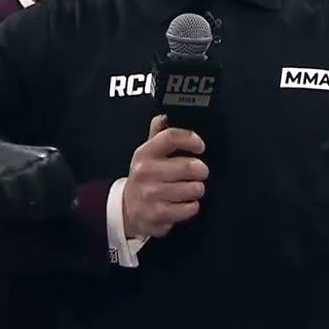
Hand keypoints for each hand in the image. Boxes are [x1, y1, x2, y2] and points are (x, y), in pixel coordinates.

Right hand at [0, 136, 76, 220]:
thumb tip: (73, 206)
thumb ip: (56, 181)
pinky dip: (17, 211)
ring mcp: (26, 172)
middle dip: (49, 211)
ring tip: (26, 212)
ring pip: (39, 204)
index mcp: (53, 157)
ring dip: (34, 213)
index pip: (69, 190)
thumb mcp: (39, 163)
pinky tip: (13, 209)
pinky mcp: (8, 181)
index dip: (64, 206)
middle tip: (39, 215)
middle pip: (56, 200)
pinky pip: (19, 206)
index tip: (56, 212)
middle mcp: (43, 163)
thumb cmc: (13, 162)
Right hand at [123, 115, 207, 238]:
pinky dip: (192, 206)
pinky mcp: (159, 214)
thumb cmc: (144, 178)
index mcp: (145, 153)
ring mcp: (152, 194)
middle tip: (200, 172)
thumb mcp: (146, 154)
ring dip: (197, 189)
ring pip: (194, 188)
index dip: (191, 139)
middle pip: (189, 166)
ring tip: (190, 189)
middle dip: (201, 170)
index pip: (171, 137)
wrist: (127, 210)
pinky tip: (184, 203)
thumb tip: (165, 114)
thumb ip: (158, 133)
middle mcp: (146, 172)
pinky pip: (190, 208)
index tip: (200, 146)